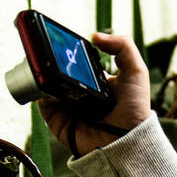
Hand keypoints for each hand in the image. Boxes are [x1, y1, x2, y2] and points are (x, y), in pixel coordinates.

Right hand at [37, 31, 151, 156]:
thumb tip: (95, 35)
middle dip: (53, 61)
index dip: (70, 51)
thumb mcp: (136, 71)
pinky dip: (41, 90)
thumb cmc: (134, 110)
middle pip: (59, 71)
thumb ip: (123, 46)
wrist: (125, 141)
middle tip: (51, 53)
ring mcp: (65, 104)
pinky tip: (48, 85)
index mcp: (95, 79)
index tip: (63, 41)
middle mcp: (78, 91)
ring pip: (47, 83)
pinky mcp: (55, 118)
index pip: (77, 61)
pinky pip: (42, 100)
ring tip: (48, 66)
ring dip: (45, 73)